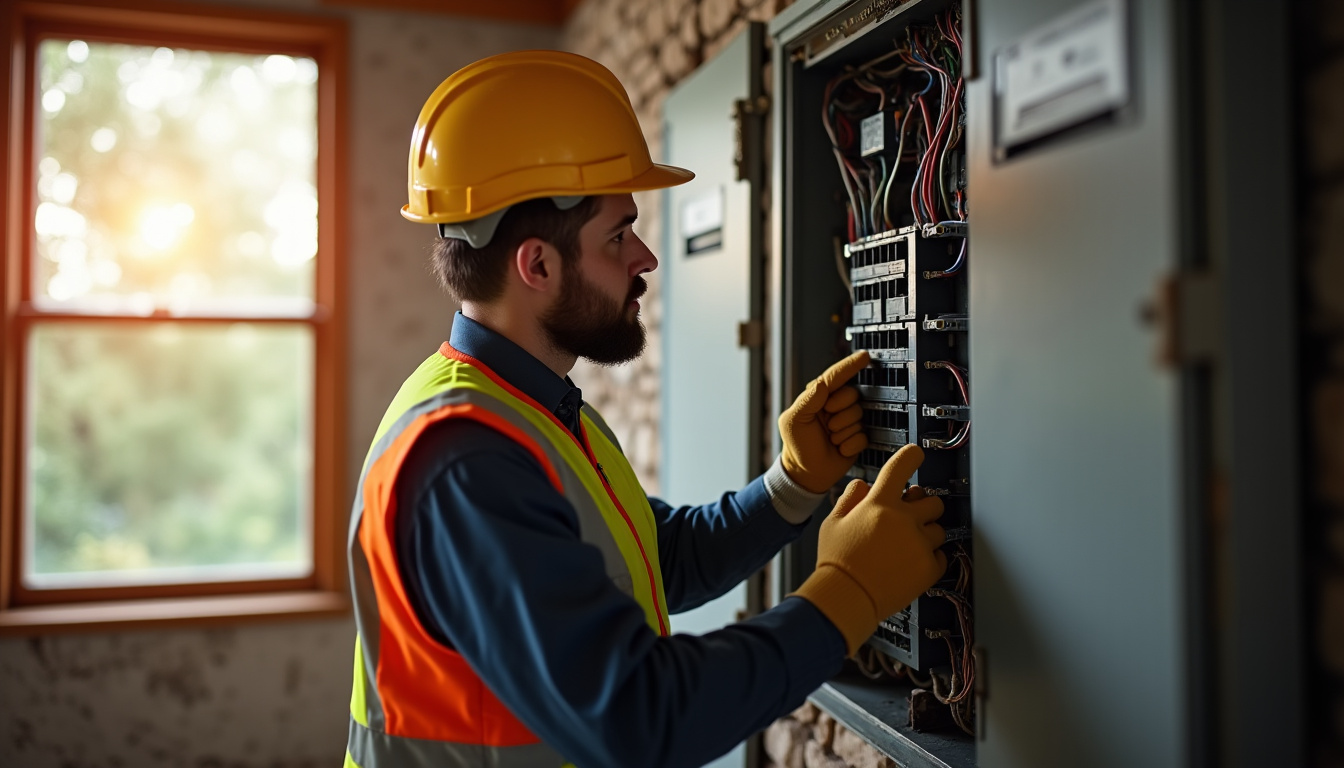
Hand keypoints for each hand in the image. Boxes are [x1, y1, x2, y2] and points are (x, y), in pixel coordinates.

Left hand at [779, 350, 870, 493]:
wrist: (807, 473)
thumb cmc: (797, 446)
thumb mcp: (793, 421)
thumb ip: (807, 401)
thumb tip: (823, 383)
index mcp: (818, 397)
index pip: (835, 377)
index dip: (850, 366)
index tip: (865, 356)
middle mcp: (835, 406)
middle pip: (853, 396)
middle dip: (840, 412)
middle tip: (827, 424)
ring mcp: (848, 421)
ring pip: (859, 417)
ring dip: (842, 432)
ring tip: (830, 439)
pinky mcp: (857, 437)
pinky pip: (863, 436)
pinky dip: (849, 445)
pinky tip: (838, 448)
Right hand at [792, 444, 947, 655]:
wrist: (847, 597)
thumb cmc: (836, 562)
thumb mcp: (832, 522)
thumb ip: (850, 498)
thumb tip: (863, 486)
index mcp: (879, 504)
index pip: (902, 466)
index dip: (912, 455)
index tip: (916, 454)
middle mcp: (904, 519)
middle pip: (932, 500)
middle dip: (923, 506)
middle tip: (910, 516)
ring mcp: (919, 543)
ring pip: (939, 528)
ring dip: (927, 533)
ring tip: (907, 546)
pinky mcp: (929, 567)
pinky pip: (940, 555)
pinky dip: (929, 558)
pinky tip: (910, 563)